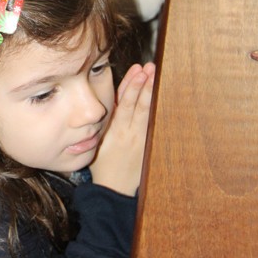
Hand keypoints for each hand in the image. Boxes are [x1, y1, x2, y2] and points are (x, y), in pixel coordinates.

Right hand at [90, 63, 154, 195]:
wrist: (113, 189)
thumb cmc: (102, 166)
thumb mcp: (97, 142)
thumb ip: (103, 123)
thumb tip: (106, 104)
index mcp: (113, 130)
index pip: (123, 102)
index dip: (130, 85)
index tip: (136, 70)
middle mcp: (127, 132)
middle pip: (137, 104)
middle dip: (143, 84)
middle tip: (149, 68)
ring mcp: (140, 139)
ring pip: (147, 112)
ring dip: (150, 93)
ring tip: (155, 77)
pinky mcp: (147, 146)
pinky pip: (152, 125)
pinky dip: (157, 111)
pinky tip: (161, 99)